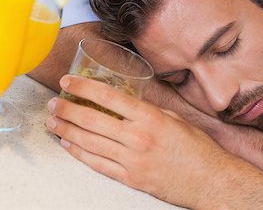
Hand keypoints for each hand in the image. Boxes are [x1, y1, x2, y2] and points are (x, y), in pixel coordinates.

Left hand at [45, 75, 262, 208]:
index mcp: (150, 118)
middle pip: (92, 120)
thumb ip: (147, 111)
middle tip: (53, 103)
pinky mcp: (130, 178)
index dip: (84, 87)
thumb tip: (124, 103)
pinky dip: (79, 154)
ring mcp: (131, 160)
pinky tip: (68, 145)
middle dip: (68, 109)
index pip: (108, 97)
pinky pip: (98, 165)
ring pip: (89, 143)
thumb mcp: (174, 119)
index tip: (68, 82)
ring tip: (53, 122)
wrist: (210, 181)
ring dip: (67, 131)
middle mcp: (137, 137)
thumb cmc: (197, 149)